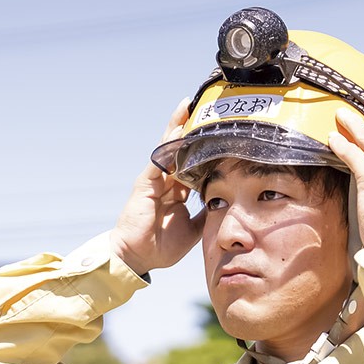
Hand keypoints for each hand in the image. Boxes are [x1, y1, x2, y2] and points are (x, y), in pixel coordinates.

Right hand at [110, 100, 205, 276]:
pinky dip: (170, 144)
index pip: (192, 163)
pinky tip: (180, 128)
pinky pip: (160, 159)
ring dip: (179, 126)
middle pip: (180, 149)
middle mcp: (166, 182)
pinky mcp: (146, 183)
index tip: (219, 132)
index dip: (203, 148)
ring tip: (189, 105)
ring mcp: (155, 180)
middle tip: (205, 106)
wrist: (137, 258)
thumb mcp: (195, 229)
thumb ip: (207, 213)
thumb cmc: (161, 246)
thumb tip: (226, 202)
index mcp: (177, 192)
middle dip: (190, 128)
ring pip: (169, 148)